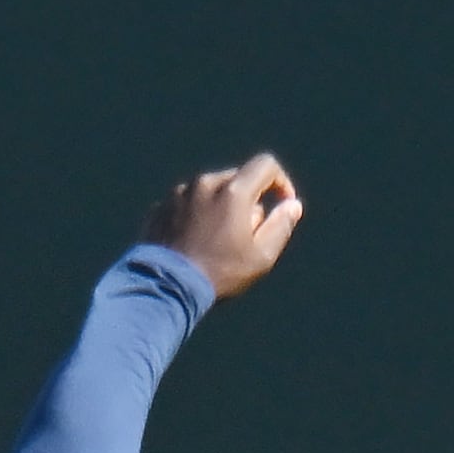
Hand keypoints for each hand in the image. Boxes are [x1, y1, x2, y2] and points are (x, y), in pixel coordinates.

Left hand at [144, 152, 304, 300]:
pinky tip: (194, 242)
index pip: (265, 165)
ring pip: (210, 190)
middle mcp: (205, 183)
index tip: (280, 203)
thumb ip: (281, 226)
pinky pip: (188, 202)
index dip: (280, 181)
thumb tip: (293, 205)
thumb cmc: (219, 274)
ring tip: (216, 241)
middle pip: (238, 178)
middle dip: (249, 200)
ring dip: (221, 206)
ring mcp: (179, 193)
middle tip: (246, 234)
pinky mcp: (161, 206)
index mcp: (234, 191)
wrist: (166, 287)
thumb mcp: (261, 257)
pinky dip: (196, 214)